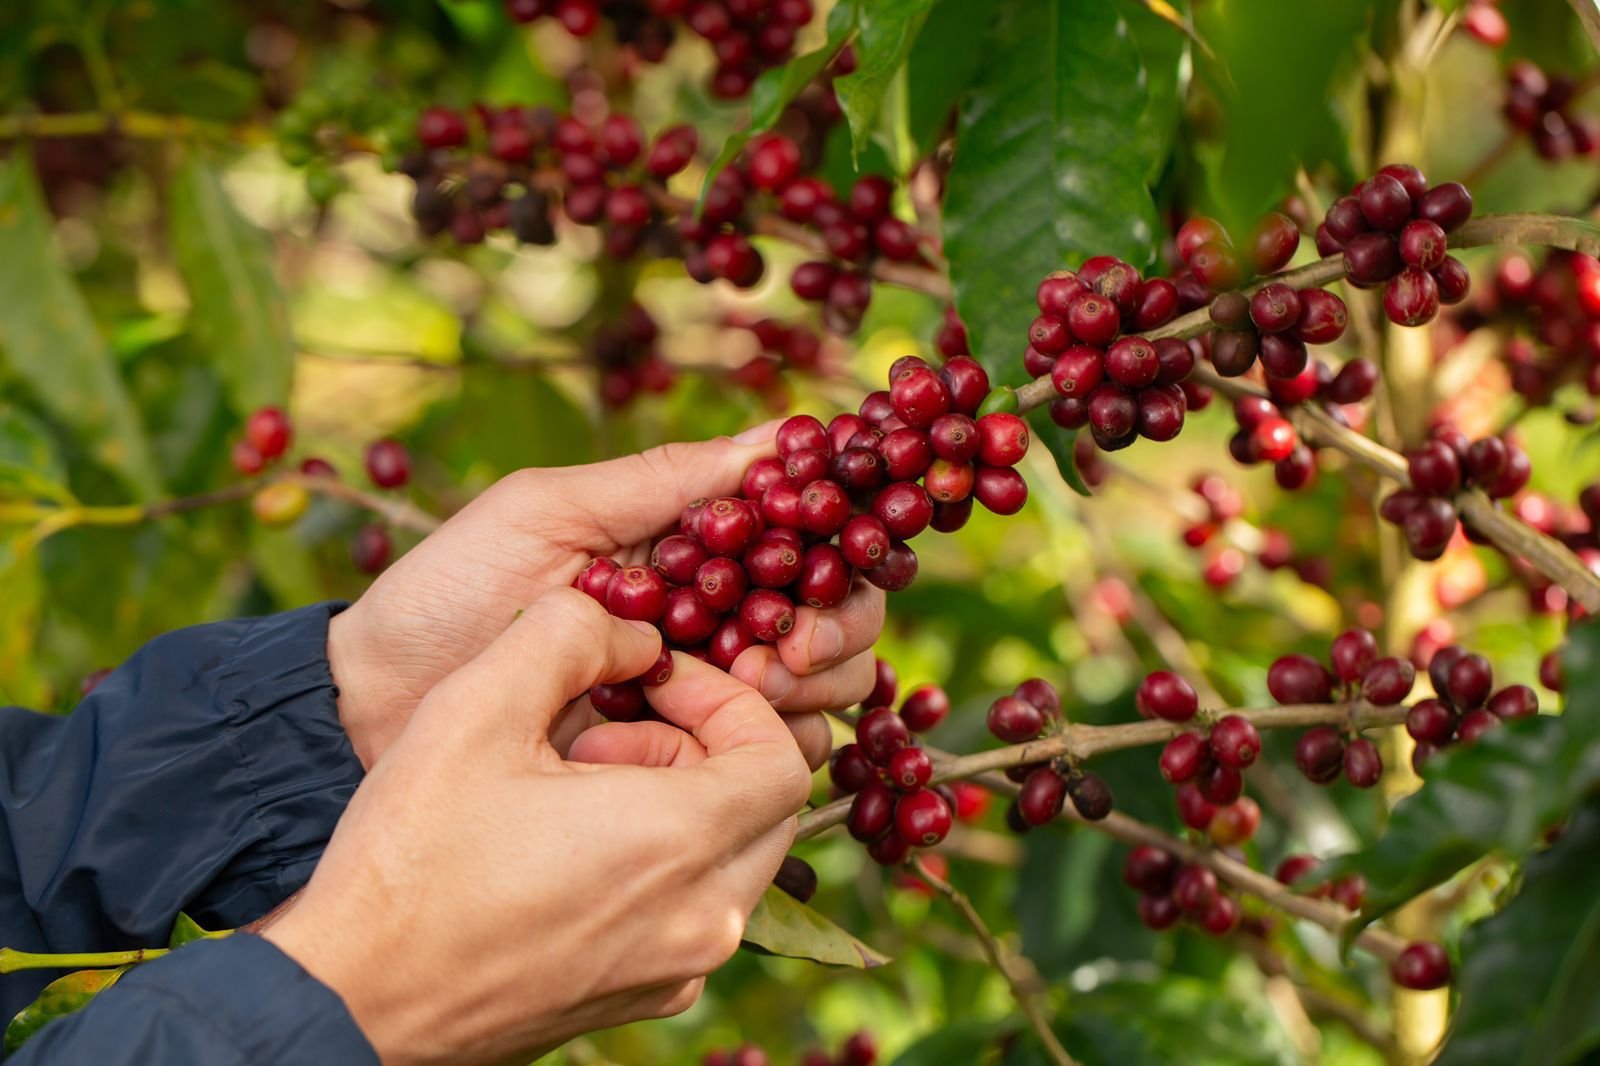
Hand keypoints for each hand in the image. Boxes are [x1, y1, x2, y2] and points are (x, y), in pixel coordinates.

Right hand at [266, 588, 811, 1065]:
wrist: (350, 996)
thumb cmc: (411, 855)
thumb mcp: (478, 706)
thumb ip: (570, 633)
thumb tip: (635, 631)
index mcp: (680, 845)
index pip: (783, 755)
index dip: (731, 697)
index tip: (656, 679)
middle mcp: (702, 920)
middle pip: (767, 806)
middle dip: (704, 744)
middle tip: (611, 726)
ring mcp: (675, 968)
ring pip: (734, 858)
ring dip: (679, 798)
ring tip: (577, 779)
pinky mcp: (641, 996)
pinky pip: (692, 908)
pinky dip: (660, 859)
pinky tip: (566, 842)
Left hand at [328, 426, 884, 768]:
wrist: (372, 710)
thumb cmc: (448, 593)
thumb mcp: (546, 512)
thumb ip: (660, 479)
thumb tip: (781, 436)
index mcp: (689, 547)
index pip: (808, 541)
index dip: (836, 553)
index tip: (811, 574)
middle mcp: (713, 617)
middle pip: (837, 618)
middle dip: (832, 632)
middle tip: (778, 654)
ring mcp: (701, 695)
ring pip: (821, 692)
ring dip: (810, 690)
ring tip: (742, 693)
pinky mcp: (680, 767)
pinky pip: (767, 764)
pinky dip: (770, 752)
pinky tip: (715, 749)